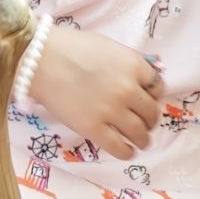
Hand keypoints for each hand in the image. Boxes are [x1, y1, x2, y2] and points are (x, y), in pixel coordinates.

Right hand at [29, 24, 164, 159]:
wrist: (41, 60)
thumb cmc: (72, 47)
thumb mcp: (109, 47)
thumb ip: (127, 64)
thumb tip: (140, 81)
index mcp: (134, 65)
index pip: (158, 86)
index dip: (153, 95)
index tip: (147, 100)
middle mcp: (128, 89)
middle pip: (151, 112)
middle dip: (150, 119)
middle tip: (145, 123)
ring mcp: (112, 111)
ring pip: (139, 133)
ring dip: (143, 139)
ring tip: (140, 141)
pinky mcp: (93, 128)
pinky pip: (119, 147)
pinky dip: (127, 152)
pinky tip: (127, 151)